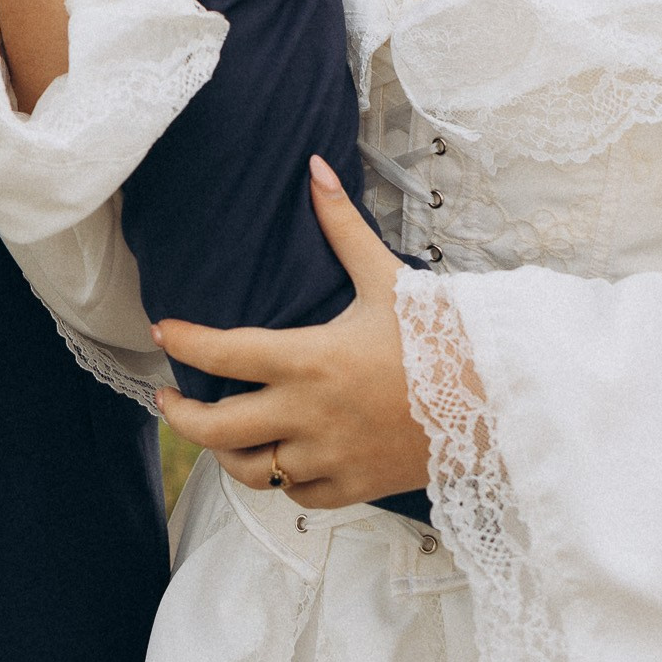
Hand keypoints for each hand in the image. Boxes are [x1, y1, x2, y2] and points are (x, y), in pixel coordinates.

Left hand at [153, 158, 432, 509]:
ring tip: (216, 435)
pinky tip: (276, 458)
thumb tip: (315, 167)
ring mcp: (330, 457)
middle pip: (218, 429)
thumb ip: (341, 225)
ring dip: (226, 454)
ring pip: (251, 470)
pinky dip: (280, 479)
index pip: (224, 353)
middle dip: (182, 416)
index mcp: (311, 359)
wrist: (497, 397)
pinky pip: (295, 493)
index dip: (184, 343)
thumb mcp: (385, 276)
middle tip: (168, 400)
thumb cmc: (441, 334)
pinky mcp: (353, 487)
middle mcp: (310, 414)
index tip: (164, 333)